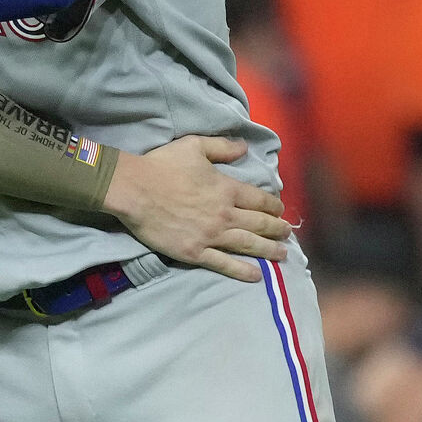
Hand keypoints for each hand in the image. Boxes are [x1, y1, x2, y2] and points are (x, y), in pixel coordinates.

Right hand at [101, 135, 289, 281]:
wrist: (134, 189)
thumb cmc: (162, 165)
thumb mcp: (194, 146)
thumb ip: (222, 148)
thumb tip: (245, 148)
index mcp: (227, 189)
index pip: (259, 200)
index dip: (273, 206)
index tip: (280, 210)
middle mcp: (225, 214)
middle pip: (259, 224)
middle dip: (277, 229)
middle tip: (287, 233)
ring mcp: (211, 235)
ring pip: (248, 245)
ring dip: (269, 250)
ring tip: (282, 254)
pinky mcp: (195, 251)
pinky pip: (224, 264)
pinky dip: (243, 270)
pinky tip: (256, 275)